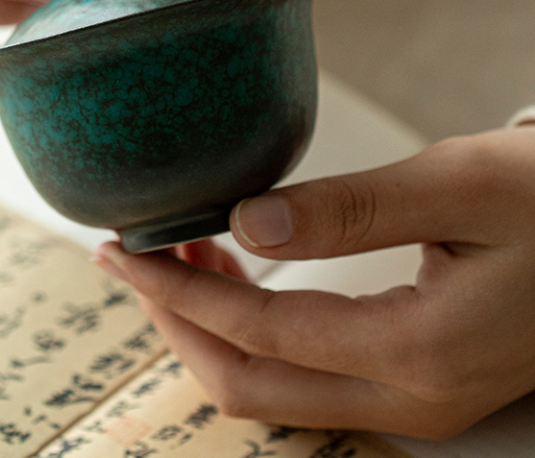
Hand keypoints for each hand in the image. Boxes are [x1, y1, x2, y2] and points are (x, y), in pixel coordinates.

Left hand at [94, 126, 534, 438]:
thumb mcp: (457, 186)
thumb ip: (349, 209)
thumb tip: (248, 220)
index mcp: (415, 352)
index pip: (257, 331)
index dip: (181, 291)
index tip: (129, 252)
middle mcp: (409, 397)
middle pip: (251, 384)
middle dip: (180, 322)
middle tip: (138, 258)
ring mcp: (414, 400)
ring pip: (275, 389)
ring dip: (214, 328)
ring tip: (180, 256)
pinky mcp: (416, 380)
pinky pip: (308, 376)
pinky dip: (255, 332)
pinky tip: (240, 273)